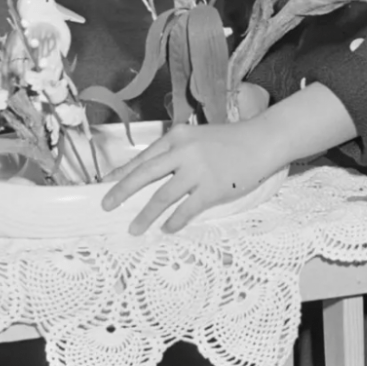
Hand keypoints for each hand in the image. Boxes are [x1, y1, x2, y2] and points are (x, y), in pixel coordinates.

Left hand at [101, 115, 282, 234]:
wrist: (261, 142)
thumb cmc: (229, 141)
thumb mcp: (197, 137)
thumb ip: (176, 152)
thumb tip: (151, 175)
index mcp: (177, 136)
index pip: (143, 157)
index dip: (122, 173)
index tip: (105, 185)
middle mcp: (183, 151)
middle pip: (145, 174)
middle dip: (122, 191)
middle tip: (106, 206)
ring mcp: (198, 171)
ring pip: (162, 196)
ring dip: (146, 215)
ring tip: (134, 228)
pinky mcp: (212, 188)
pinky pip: (186, 210)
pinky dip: (174, 221)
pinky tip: (167, 229)